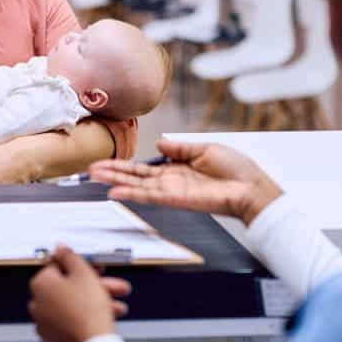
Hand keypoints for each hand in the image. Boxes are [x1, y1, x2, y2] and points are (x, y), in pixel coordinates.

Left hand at [28, 246, 131, 341]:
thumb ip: (71, 258)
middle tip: (113, 286)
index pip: (58, 266)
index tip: (92, 266)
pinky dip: (86, 320)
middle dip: (95, 286)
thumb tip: (60, 249)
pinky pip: (71, 324)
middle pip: (68, 288)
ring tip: (117, 307)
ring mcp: (45, 324)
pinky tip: (105, 318)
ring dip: (96, 303)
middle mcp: (38, 304)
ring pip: (73, 307)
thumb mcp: (83, 274)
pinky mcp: (54, 341)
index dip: (80, 264)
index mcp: (41, 284)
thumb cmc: (87, 311)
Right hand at [87, 138, 282, 225]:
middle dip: (113, 173)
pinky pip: (150, 196)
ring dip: (116, 182)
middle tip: (91, 169)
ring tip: (95, 177)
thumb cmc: (236, 170)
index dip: (124, 165)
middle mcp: (170, 181)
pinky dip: (132, 194)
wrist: (251, 187)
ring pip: (137, 186)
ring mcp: (172, 191)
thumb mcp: (204, 149)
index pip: (144, 168)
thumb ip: (180, 148)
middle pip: (135, 177)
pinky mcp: (176, 199)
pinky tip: (116, 193)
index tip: (106, 162)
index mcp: (176, 168)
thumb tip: (160, 142)